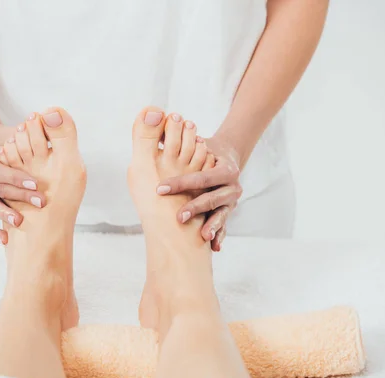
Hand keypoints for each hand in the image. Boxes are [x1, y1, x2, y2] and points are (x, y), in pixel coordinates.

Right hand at [0, 123, 45, 243]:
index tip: (35, 183)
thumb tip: (53, 119)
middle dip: (18, 196)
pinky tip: (5, 239)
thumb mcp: (19, 133)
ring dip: (4, 214)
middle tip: (40, 202)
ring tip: (19, 222)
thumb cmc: (10, 140)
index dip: (16, 177)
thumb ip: (34, 129)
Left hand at [156, 137, 242, 251]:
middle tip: (178, 217)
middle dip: (195, 207)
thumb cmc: (202, 149)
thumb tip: (152, 121)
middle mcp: (232, 186)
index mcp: (225, 169)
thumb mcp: (192, 142)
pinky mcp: (227, 212)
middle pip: (213, 198)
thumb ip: (173, 137)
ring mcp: (231, 201)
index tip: (159, 189)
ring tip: (202, 237)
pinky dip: (219, 236)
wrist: (224, 157)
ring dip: (212, 226)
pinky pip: (224, 226)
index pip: (201, 177)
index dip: (181, 182)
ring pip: (221, 215)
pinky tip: (213, 248)